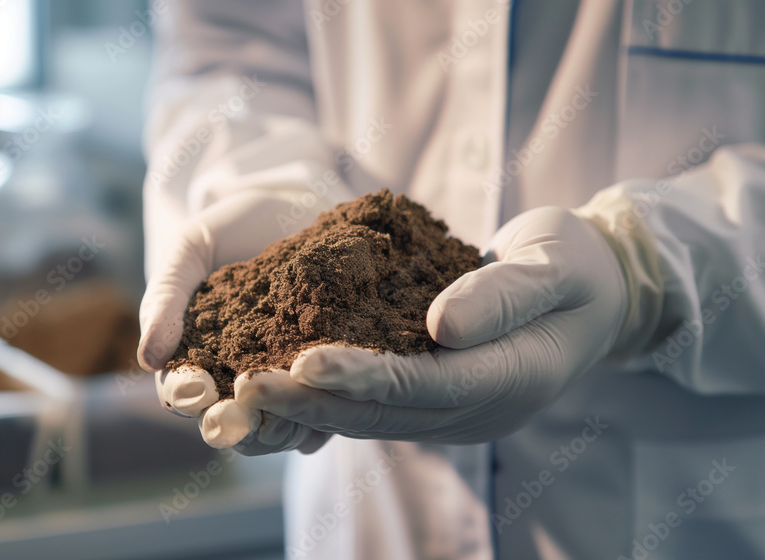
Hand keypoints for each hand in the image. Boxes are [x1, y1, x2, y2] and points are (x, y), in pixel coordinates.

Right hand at [138, 189, 338, 449]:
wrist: (298, 205)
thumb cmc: (232, 228)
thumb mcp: (191, 251)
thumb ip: (166, 298)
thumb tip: (147, 360)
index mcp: (196, 358)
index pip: (183, 391)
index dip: (184, 394)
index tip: (194, 388)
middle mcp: (238, 380)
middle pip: (230, 421)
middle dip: (230, 424)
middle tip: (233, 418)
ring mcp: (284, 382)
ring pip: (277, 425)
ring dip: (277, 427)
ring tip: (283, 415)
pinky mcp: (328, 377)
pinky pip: (325, 406)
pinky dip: (323, 409)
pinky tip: (326, 399)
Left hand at [234, 206, 629, 442]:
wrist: (593, 291)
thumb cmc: (576, 267)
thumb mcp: (555, 264)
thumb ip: (504, 294)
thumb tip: (442, 325)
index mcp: (509, 380)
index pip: (424, 386)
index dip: (363, 376)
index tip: (304, 359)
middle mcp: (474, 411)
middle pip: (382, 414)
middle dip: (312, 400)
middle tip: (246, 385)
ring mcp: (451, 411)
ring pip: (368, 418)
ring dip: (306, 405)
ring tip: (244, 386)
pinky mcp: (431, 397)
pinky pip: (371, 404)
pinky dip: (324, 395)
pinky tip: (275, 375)